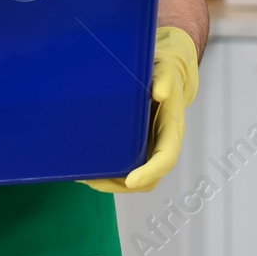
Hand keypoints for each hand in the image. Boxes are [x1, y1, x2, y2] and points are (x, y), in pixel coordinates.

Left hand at [82, 28, 198, 193]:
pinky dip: (108, 175)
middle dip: (121, 184)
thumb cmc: (164, 75)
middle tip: (93, 180)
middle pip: (148, 179)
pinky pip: (125, 170)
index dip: (150, 172)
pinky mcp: (136, 149)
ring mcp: (148, 151)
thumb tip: (159, 91)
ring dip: (111, 183)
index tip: (131, 181)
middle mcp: (162, 146)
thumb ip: (164, 78)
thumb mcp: (165, 70)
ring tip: (84, 176)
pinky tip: (87, 168)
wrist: (162, 76)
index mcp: (172, 131)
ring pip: (134, 179)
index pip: (166, 159)